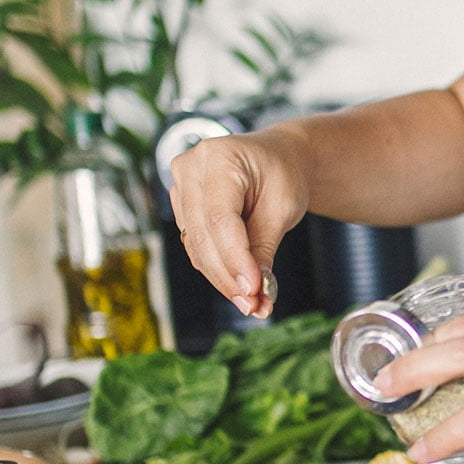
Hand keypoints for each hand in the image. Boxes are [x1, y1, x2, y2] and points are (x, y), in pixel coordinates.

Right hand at [167, 125, 311, 318]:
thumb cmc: (283, 173)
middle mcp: (191, 169)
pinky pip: (196, 246)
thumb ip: (264, 247)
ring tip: (253, 303)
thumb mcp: (283, 207)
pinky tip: (241, 287)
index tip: (254, 289)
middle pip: (202, 237)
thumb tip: (255, 291)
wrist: (277, 157)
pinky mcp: (182, 208)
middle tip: (254, 305)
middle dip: (229, 277)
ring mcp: (181, 188)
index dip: (235, 259)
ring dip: (223, 279)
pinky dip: (218, 269)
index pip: (220, 219)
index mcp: (218, 157)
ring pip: (196, 248)